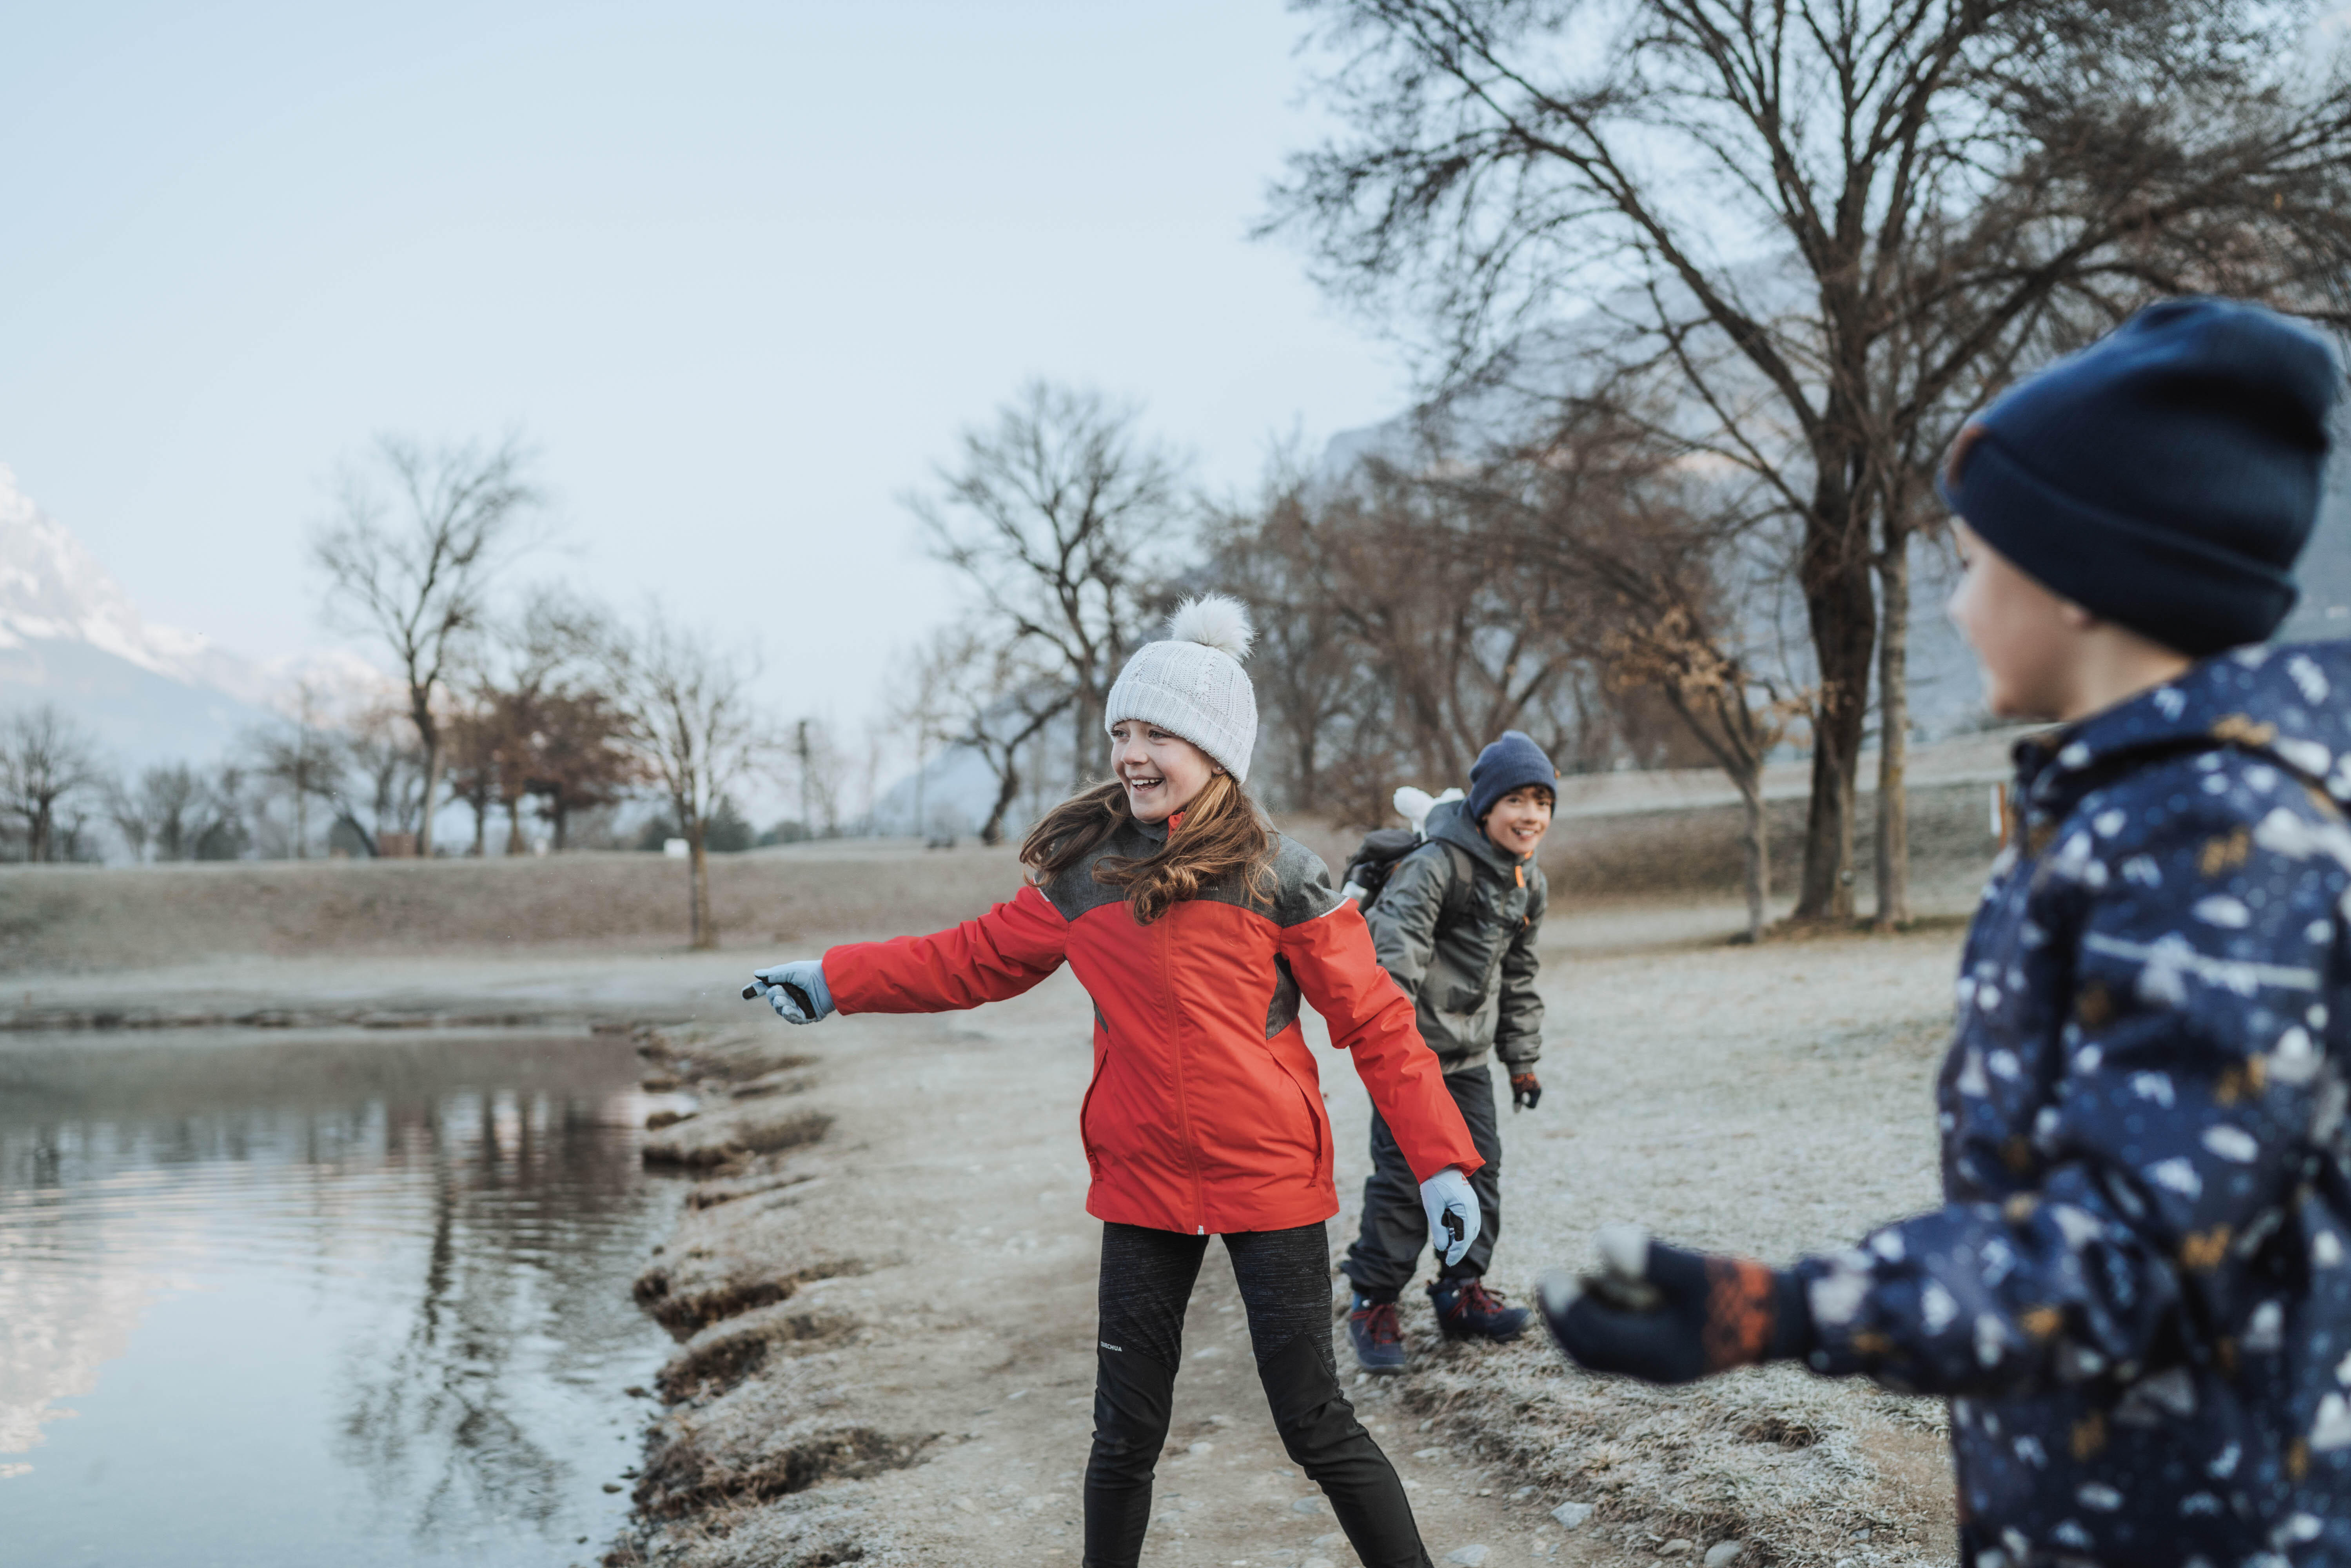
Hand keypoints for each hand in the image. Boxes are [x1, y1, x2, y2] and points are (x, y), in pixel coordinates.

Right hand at [749, 960, 834, 1024]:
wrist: (832, 982)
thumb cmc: (812, 972)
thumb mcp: (791, 970)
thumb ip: (774, 974)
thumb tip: (756, 974)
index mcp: (787, 982)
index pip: (768, 988)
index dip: (756, 991)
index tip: (744, 994)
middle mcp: (793, 994)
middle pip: (774, 1001)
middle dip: (774, 998)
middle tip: (779, 993)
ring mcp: (800, 1006)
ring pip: (782, 1011)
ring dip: (781, 1007)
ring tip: (785, 1002)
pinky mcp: (809, 1016)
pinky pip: (794, 1019)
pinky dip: (791, 1015)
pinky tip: (790, 1010)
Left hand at [1419, 1167, 1480, 1266]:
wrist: (1440, 1162)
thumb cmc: (1434, 1183)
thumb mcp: (1433, 1207)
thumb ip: (1438, 1228)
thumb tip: (1442, 1248)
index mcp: (1466, 1209)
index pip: (1464, 1238)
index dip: (1457, 1252)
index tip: (1449, 1262)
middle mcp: (1473, 1208)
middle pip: (1470, 1235)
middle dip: (1460, 1248)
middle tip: (1449, 1259)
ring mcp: (1472, 1204)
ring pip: (1471, 1229)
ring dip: (1461, 1239)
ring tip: (1447, 1246)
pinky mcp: (1469, 1202)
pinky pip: (1469, 1221)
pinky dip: (1461, 1230)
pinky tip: (1449, 1232)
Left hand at [1510, 1071, 1541, 1111]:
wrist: (1519, 1065)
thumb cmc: (1519, 1078)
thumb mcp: (1517, 1091)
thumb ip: (1517, 1102)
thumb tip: (1516, 1113)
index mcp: (1536, 1093)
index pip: (1532, 1107)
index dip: (1524, 1105)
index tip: (1519, 1098)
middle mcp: (1538, 1091)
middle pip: (1532, 1103)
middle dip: (1524, 1101)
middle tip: (1518, 1092)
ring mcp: (1536, 1088)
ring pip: (1530, 1098)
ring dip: (1523, 1096)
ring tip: (1519, 1088)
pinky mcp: (1533, 1085)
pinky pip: (1529, 1094)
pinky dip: (1524, 1093)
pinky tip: (1520, 1086)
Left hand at [1537, 1223, 1809, 1383]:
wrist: (1783, 1317)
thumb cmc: (1739, 1291)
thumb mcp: (1695, 1269)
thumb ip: (1650, 1258)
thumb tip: (1598, 1240)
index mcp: (1659, 1355)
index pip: (1594, 1338)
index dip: (1566, 1307)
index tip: (1548, 1274)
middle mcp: (1655, 1368)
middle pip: (1590, 1351)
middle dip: (1564, 1316)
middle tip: (1546, 1278)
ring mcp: (1661, 1364)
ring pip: (1603, 1349)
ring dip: (1584, 1316)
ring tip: (1576, 1278)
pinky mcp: (1667, 1353)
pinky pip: (1620, 1343)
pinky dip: (1603, 1318)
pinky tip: (1604, 1286)